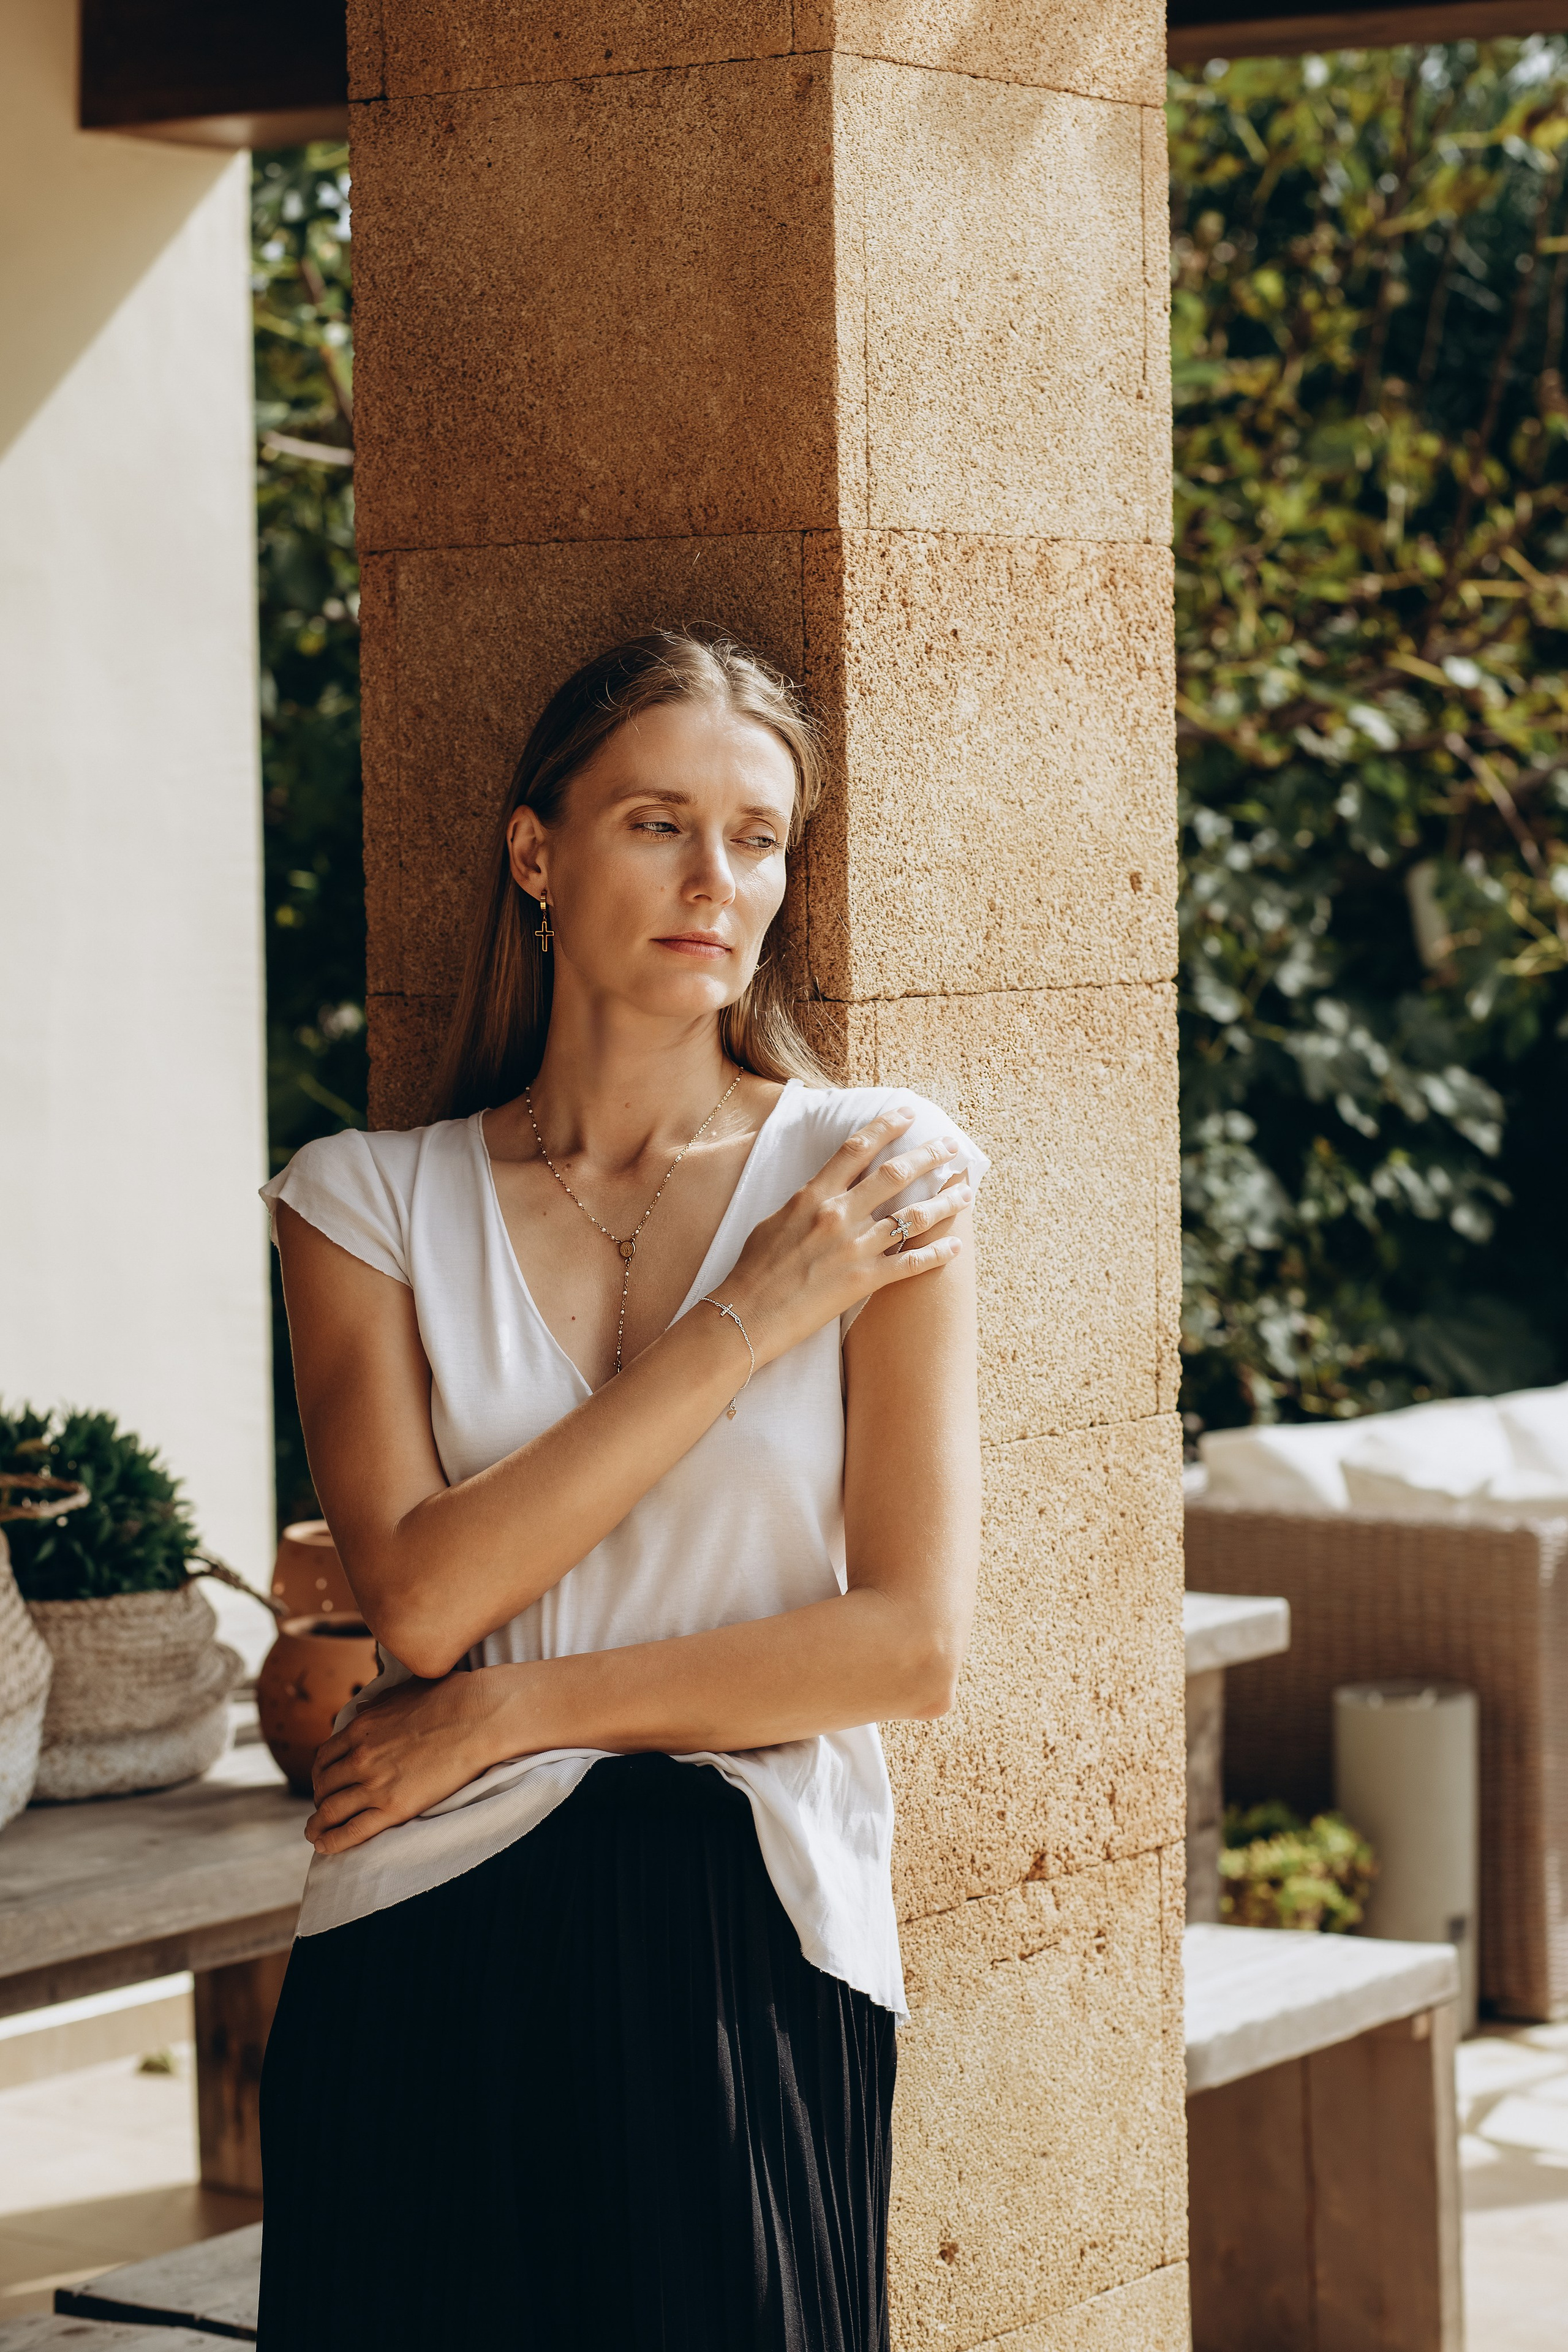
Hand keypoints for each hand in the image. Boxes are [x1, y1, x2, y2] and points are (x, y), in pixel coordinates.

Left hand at [305, 1669, 511, 1853]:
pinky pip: (352, 1831)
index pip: (324, 1758)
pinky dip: (332, 1842)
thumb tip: (359, 1711)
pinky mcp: (394, 1808)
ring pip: (330, 1811)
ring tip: (315, 1834)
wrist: (480, 1718)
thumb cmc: (450, 1699)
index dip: (320, 1775)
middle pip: (323, 1786)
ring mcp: (375, 1784)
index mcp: (360, 1729)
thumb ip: (375, 1706)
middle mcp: (360, 1757)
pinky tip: (325, 1848)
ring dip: (318, 1825)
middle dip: (319, 1800)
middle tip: (323, 1810)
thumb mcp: (402, 1693)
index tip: (324, 1784)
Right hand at [721, 1110, 969, 1366]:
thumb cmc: (754, 1269)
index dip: (886, 1127)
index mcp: (813, 1195)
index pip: (856, 1149)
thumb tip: (826, 1189)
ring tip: (966, 1192)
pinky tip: (956, 1245)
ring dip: (944, 1201)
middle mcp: (838, 1215)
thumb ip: (806, 1202)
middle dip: (928, 1155)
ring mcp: (854, 1248)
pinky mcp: (863, 1281)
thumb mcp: (776, 1220)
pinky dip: (938, 1253)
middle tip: (951, 1145)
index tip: (907, 1113)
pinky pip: (911, 1263)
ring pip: (912, 1216)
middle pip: (894, 1174)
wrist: (746, 1314)